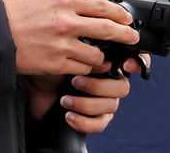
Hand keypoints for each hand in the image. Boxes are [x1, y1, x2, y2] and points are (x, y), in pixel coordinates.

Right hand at [1, 0, 138, 76]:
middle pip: (108, 30)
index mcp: (62, 1)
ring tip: (99, 57)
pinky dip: (84, 69)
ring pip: (97, 55)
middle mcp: (66, 22)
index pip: (102, 6)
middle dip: (125, 36)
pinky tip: (81, 66)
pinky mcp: (56, 64)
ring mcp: (62, 44)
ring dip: (101, 58)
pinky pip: (81, 69)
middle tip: (131, 38)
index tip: (126, 19)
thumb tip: (84, 10)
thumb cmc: (11, 13)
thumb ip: (63, 5)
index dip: (119, 14)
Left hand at [25, 55, 146, 132]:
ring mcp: (101, 100)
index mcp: (104, 61)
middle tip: (75, 82)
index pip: (133, 61)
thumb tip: (96, 50)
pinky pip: (99, 124)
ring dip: (86, 104)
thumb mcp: (61, 48)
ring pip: (111, 107)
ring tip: (65, 100)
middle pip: (123, 88)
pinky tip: (68, 115)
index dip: (138, 64)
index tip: (125, 65)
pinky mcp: (92, 116)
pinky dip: (84, 121)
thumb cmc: (47, 62)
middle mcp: (107, 81)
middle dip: (99, 86)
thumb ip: (81, 46)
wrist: (31, 84)